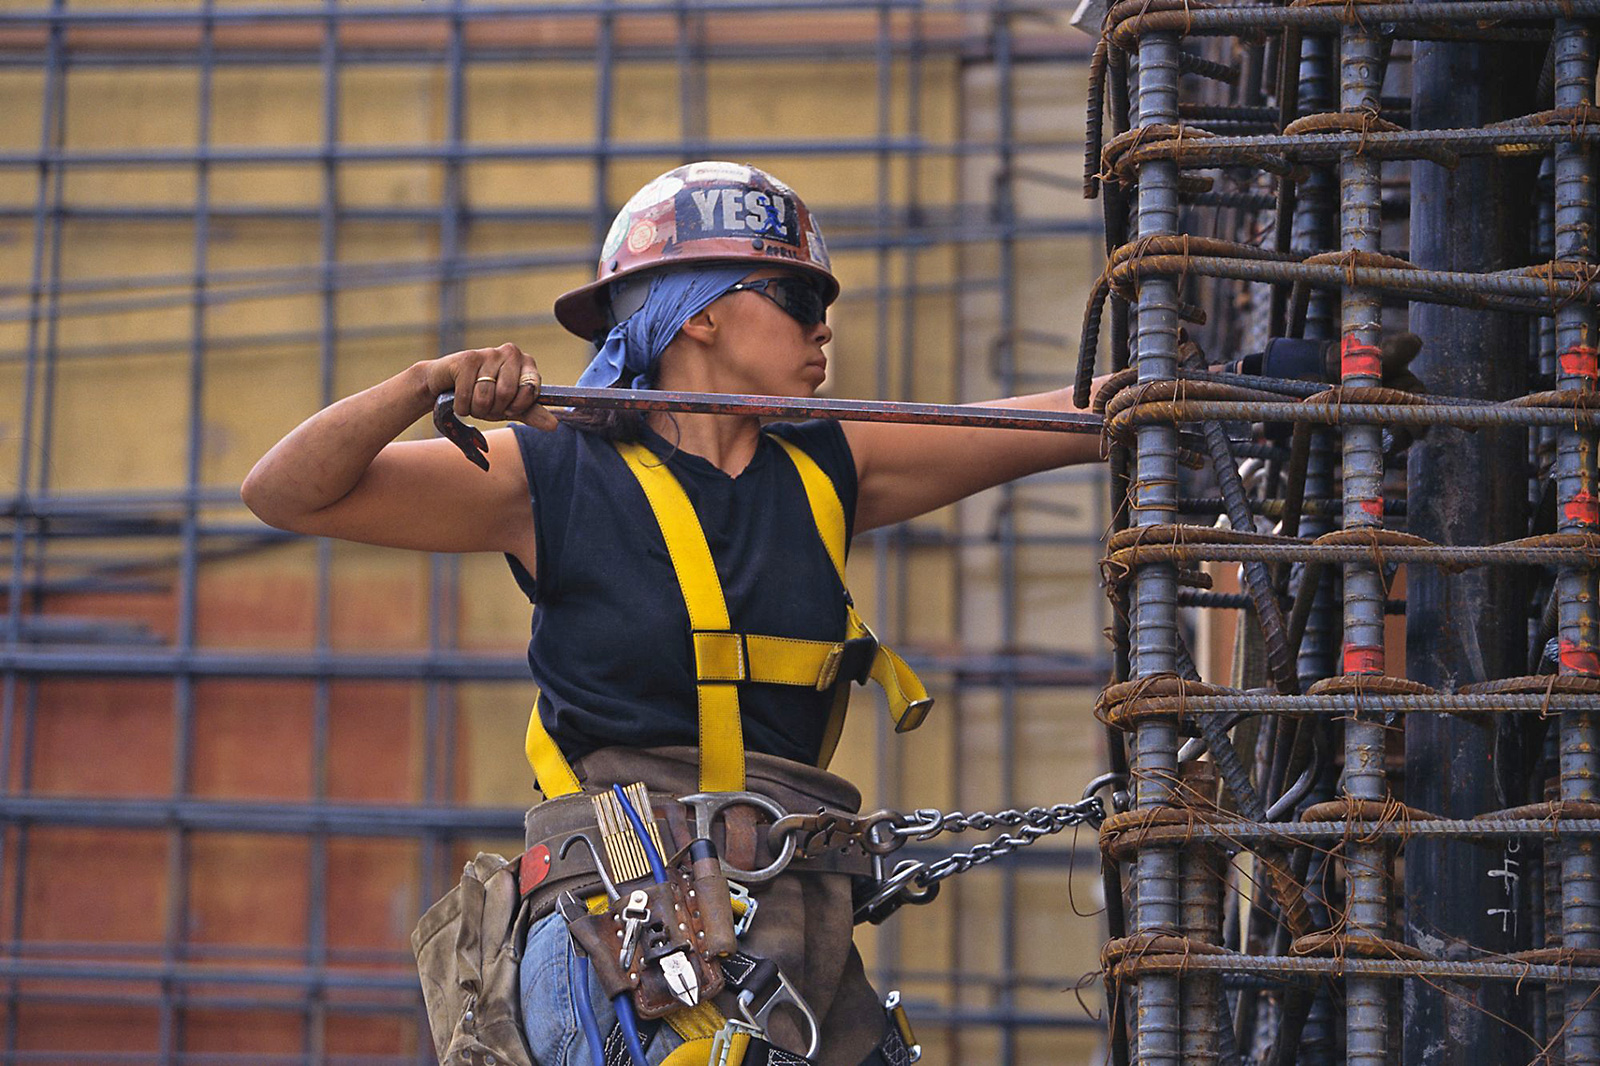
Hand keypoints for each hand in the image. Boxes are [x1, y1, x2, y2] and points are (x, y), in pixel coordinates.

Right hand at [422, 342, 557, 429]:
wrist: (443, 385)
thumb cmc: (482, 395)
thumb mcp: (510, 406)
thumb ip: (532, 413)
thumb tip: (554, 426)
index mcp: (526, 363)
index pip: (530, 391)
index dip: (516, 407)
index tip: (508, 407)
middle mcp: (510, 352)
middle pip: (506, 394)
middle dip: (493, 409)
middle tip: (486, 404)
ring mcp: (488, 353)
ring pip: (486, 397)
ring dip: (476, 409)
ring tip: (472, 400)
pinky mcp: (466, 358)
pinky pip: (467, 396)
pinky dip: (462, 406)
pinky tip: (458, 397)